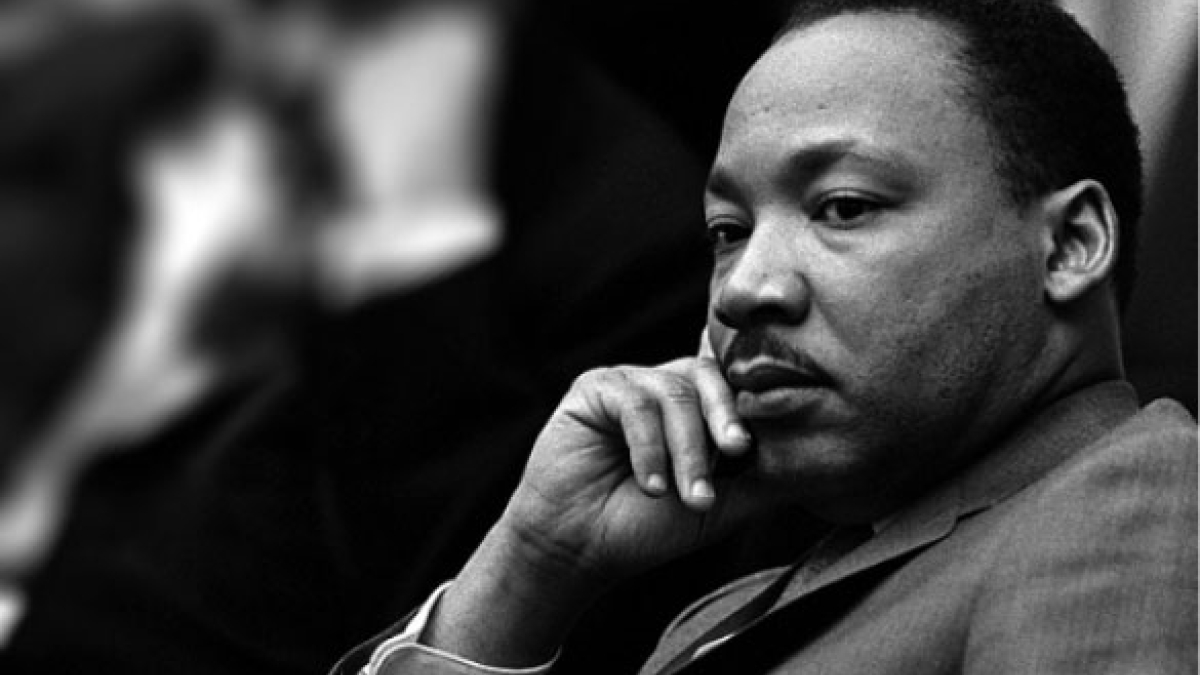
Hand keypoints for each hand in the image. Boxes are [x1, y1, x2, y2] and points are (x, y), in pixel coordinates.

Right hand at [423, 350, 787, 667]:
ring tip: (686, 495)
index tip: (764, 441)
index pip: (734, 383)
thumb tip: (822, 460)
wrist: (580, 548)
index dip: (753, 402)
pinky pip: (634, 402)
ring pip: (675, 393)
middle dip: (727, 417)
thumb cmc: (647, 528)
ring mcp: (629, 384)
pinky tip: (648, 485)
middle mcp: (664, 387)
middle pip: (710, 376)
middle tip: (736, 454)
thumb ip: (763, 477)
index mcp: (696, 408)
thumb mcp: (721, 506)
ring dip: (686, 450)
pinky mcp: (594, 388)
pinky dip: (648, 447)